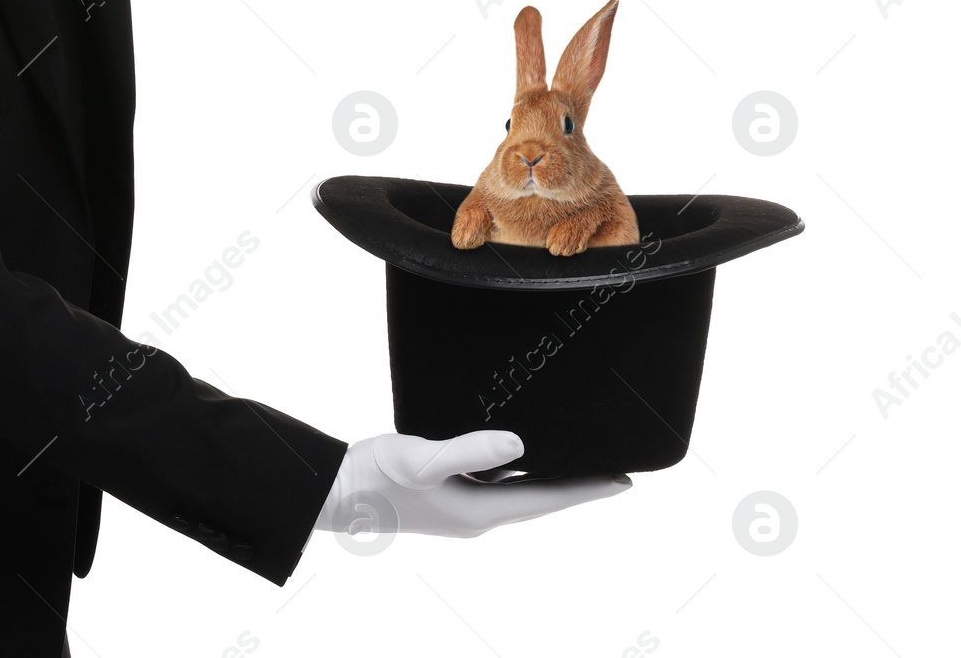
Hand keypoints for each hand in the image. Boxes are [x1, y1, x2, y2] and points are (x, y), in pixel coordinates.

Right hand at [313, 430, 630, 536]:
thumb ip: (470, 451)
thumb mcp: (422, 459)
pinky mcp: (447, 497)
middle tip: (609, 466)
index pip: (547, 499)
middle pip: (540, 498)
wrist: (337, 492)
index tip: (624, 481)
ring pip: (519, 491)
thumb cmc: (375, 478)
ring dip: (547, 477)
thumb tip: (519, 445)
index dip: (586, 489)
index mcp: (480, 512)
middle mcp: (478, 515)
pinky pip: (496, 483)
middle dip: (574, 484)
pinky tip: (518, 452)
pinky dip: (517, 470)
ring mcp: (462, 509)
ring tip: (575, 457)